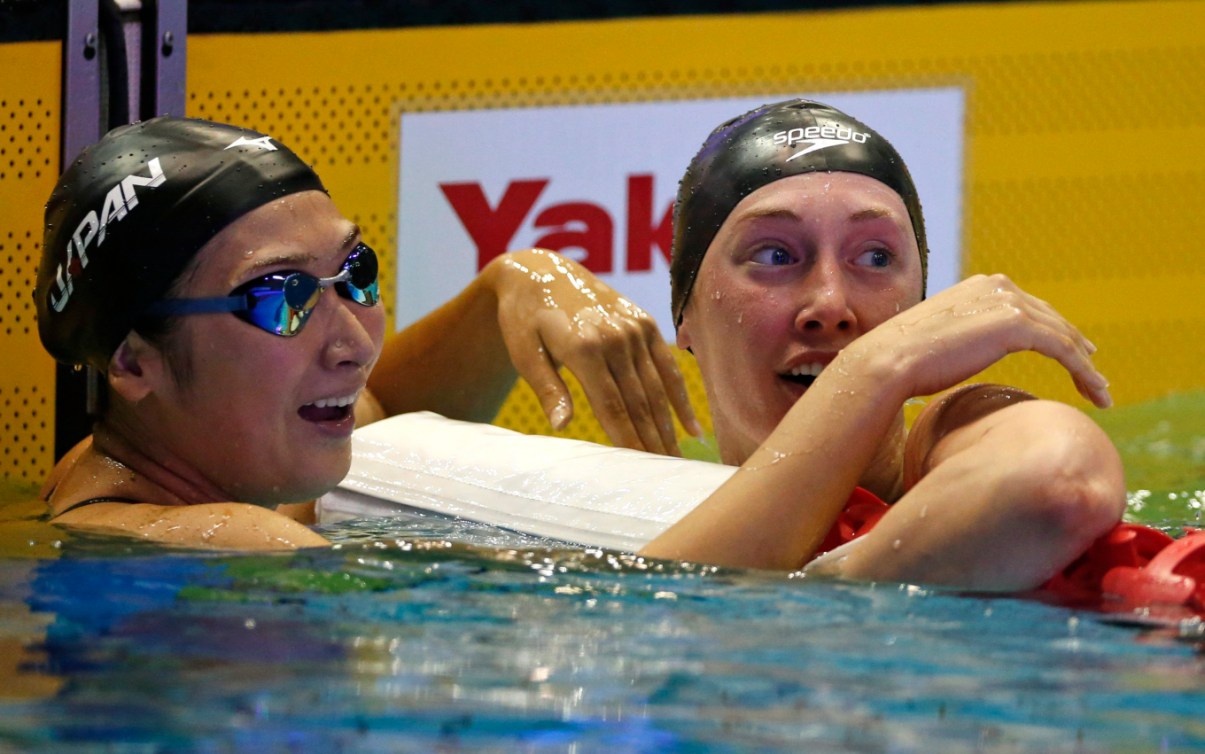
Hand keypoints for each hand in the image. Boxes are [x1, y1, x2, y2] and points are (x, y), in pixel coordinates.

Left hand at [485, 249, 702, 454]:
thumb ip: (547, 388)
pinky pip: (667, 365)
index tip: (638, 468)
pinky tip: (692, 428)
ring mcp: (634, 328)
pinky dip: (680, 397)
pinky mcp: (644, 322)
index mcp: (584, 346)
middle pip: (638, 401)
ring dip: (667, 426)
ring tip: (676, 460)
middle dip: (652, 441)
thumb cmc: (524, 318)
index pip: (611, 405)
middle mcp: (615, 336)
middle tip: (666, 475)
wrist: (539, 271)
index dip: (626, 439)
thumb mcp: (524, 352)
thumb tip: (562, 426)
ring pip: (655, 388)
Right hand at [851, 274, 1110, 407]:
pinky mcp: (1017, 325)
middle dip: (1076, 347)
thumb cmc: (904, 359)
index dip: (1056, 330)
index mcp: (981, 286)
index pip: (1030, 307)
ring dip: (1086, 366)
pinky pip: (1063, 350)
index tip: (1074, 352)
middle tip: (1093, 374)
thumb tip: (963, 350)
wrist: (891, 360)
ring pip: (1063, 335)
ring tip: (1100, 392)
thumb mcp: (941, 338)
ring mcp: (1009, 303)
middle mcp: (998, 287)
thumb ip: (963, 335)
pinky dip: (1083, 371)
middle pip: (1051, 319)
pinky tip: (1094, 391)